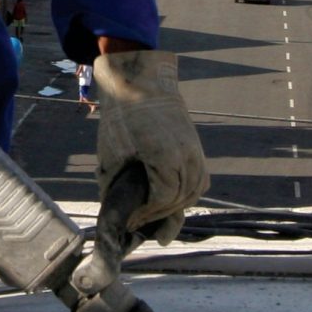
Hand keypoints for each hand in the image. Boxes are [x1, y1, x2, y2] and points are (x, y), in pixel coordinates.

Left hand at [92, 49, 206, 241]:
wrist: (141, 84)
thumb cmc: (122, 117)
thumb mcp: (111, 152)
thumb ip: (114, 184)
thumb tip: (114, 212)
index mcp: (164, 155)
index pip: (163, 197)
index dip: (149, 214)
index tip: (134, 222)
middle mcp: (185, 154)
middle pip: (181, 197)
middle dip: (161, 215)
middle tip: (143, 226)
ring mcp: (195, 150)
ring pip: (194, 190)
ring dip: (177, 207)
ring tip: (159, 219)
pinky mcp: (196, 147)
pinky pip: (201, 178)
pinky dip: (190, 193)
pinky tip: (177, 201)